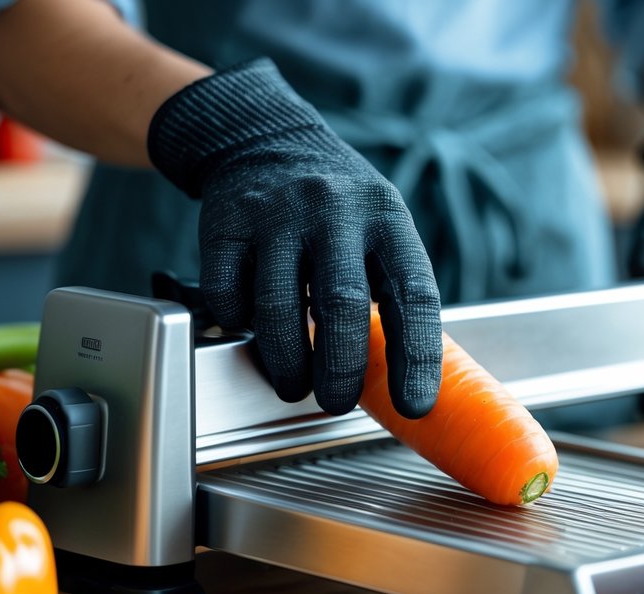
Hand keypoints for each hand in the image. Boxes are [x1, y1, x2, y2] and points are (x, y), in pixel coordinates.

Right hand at [147, 59, 441, 416]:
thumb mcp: (380, 228)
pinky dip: (238, 323)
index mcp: (388, 219)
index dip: (417, 356)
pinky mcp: (227, 221)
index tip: (414, 405)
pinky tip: (250, 326)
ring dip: (286, 362)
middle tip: (335, 402)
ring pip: (278, 306)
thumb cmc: (336, 208)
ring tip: (293, 384)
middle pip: (341, 304)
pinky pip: (228, 293)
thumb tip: (403, 376)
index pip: (414, 294)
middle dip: (339, 369)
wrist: (264, 138)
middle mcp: (335, 211)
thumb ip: (391, 289)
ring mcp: (278, 213)